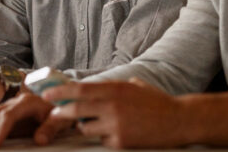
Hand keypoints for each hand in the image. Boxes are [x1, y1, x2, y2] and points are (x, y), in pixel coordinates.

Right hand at [0, 91, 70, 148]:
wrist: (62, 100)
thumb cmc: (61, 109)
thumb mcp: (62, 118)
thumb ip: (51, 127)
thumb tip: (40, 139)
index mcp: (27, 102)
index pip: (9, 116)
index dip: (0, 131)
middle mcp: (14, 103)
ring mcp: (9, 108)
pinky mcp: (6, 116)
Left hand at [44, 79, 189, 148]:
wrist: (179, 120)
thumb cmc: (156, 101)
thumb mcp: (132, 86)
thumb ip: (111, 87)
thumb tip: (89, 88)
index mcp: (115, 88)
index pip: (80, 89)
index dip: (60, 92)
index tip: (47, 94)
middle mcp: (113, 105)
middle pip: (76, 110)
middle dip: (61, 112)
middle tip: (54, 114)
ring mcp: (116, 125)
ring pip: (86, 128)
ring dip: (86, 126)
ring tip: (100, 123)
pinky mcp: (121, 142)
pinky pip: (102, 141)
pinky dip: (104, 138)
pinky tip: (119, 133)